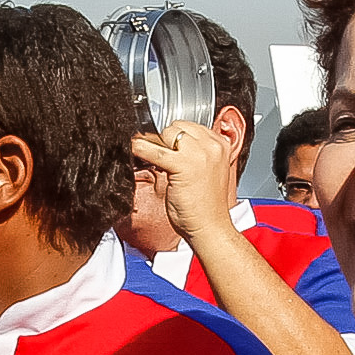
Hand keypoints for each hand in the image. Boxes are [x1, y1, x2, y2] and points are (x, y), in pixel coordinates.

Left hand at [134, 119, 242, 243]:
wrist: (211, 228)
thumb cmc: (206, 207)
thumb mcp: (207, 172)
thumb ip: (195, 155)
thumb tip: (170, 144)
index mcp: (220, 145)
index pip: (190, 126)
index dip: (174, 136)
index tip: (165, 145)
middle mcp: (212, 146)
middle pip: (177, 127)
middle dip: (164, 139)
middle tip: (157, 155)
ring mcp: (199, 154)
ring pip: (166, 134)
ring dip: (153, 143)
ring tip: (146, 154)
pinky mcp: (183, 165)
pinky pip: (154, 150)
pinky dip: (140, 149)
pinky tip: (134, 151)